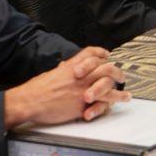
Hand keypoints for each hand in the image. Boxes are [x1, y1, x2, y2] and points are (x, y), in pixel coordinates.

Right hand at [5, 48, 127, 127]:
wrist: (29, 101)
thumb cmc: (35, 90)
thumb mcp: (50, 74)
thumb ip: (62, 72)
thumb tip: (65, 70)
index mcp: (70, 66)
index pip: (90, 53)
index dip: (100, 53)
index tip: (106, 54)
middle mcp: (80, 75)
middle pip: (104, 67)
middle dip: (115, 71)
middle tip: (121, 75)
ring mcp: (83, 88)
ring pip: (108, 83)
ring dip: (119, 88)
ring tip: (126, 93)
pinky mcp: (83, 102)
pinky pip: (103, 100)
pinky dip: (113, 100)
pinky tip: (120, 101)